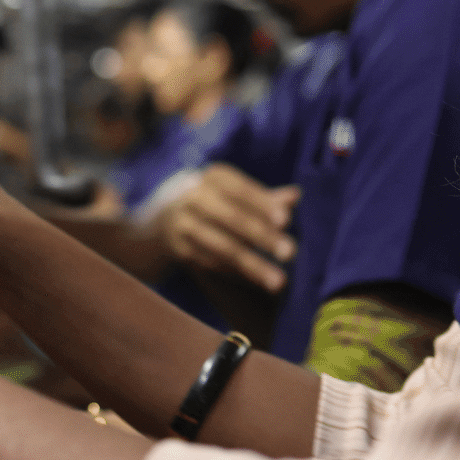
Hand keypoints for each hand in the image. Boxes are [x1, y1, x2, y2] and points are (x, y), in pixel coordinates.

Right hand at [159, 164, 299, 292]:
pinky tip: (258, 281)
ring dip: (253, 266)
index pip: (240, 190)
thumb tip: (296, 195)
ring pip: (223, 247)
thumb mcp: (234, 192)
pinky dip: (238, 273)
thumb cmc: (214, 200)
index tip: (285, 220)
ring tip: (279, 281)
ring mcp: (184, 224)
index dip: (262, 204)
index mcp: (212, 177)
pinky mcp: (180, 250)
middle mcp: (193, 197)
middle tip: (290, 252)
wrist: (162, 216)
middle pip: (232, 219)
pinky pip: (214, 263)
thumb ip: (265, 197)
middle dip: (262, 237)